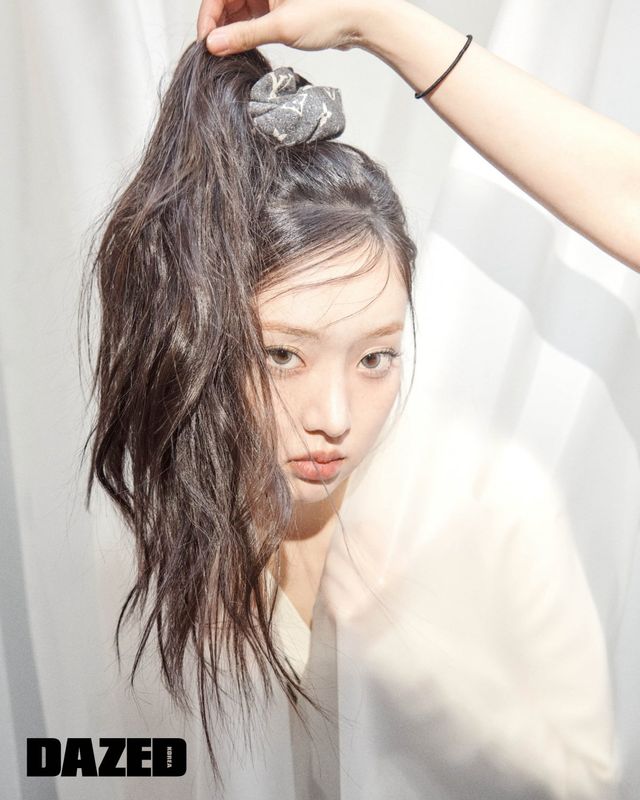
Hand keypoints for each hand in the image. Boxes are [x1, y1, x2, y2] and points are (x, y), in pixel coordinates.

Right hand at [197, 0, 373, 54]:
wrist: (361, 18)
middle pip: (226, 1)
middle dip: (219, 26)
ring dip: (233, 31)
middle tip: (217, 53)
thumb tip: (215, 45)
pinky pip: (254, 16)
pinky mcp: (279, 6)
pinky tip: (245, 48)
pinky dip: (247, 32)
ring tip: (231, 53)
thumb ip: (244, 36)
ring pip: (239, 10)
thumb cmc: (329, 12)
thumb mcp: (281, 27)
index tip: (207, 44)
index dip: (208, 18)